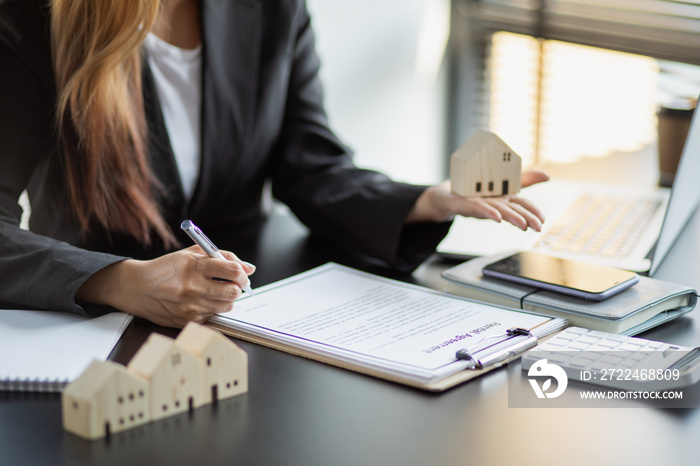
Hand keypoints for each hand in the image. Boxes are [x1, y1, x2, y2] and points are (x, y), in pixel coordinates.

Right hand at [76, 245, 255, 327]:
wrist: (137, 288)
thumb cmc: (166, 269)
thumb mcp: (191, 254)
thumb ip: (222, 256)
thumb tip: (249, 268)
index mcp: (194, 265)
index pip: (232, 271)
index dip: (242, 273)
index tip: (241, 274)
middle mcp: (192, 287)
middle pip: (233, 291)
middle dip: (236, 287)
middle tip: (231, 284)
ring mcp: (189, 306)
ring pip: (226, 306)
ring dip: (226, 299)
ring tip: (213, 292)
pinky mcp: (187, 320)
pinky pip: (213, 315)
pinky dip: (212, 308)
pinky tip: (200, 301)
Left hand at [406, 170, 548, 230]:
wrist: (445, 196)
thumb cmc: (474, 192)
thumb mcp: (501, 182)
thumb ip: (523, 179)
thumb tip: (547, 176)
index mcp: (503, 200)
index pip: (522, 205)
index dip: (533, 212)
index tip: (544, 220)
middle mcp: (493, 205)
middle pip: (512, 210)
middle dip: (527, 219)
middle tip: (538, 227)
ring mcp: (479, 206)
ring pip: (498, 211)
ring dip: (511, 218)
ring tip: (523, 225)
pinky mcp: (464, 205)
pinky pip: (477, 208)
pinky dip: (488, 212)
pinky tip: (497, 217)